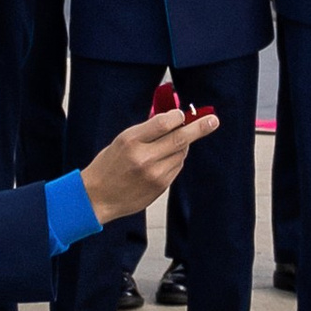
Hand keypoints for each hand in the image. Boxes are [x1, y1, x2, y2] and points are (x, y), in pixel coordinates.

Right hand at [82, 103, 215, 221]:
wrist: (97, 196)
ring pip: (181, 153)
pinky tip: (164, 160)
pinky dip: (176, 160)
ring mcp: (154, 174)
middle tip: (213, 121)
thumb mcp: (122, 140)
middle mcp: (144, 157)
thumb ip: (147, 131)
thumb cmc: (108, 165)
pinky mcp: (160, 186)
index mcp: (131, 140)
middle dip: (200, 128)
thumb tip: (173, 119)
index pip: (164, 123)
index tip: (183, 114)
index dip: (178, 116)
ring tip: (170, 144)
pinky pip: (177, 167)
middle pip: (180, 138)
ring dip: (182, 145)